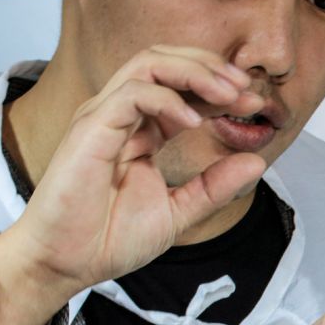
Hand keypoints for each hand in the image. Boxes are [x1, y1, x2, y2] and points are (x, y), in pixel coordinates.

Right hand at [0, 46, 265, 324]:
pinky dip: (166, 99)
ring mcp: (103, 118)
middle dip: (212, 67)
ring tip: (229, 95)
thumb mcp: (179, 211)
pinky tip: (193, 122)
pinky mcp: (90, 130)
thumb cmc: (109, 239)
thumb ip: (215, 186)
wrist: (66, 265)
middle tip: (247, 89)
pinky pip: (130, 94)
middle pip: (166, 60)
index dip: (221, 87)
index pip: (182, 86)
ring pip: (148, 63)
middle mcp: (121, 115)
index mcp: (142, 130)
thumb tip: (257, 162)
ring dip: (195, 72)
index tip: (254, 103)